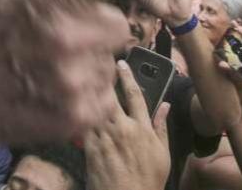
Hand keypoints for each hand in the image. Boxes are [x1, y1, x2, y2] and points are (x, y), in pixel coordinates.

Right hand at [0, 0, 202, 147]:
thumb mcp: (15, 3)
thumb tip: (98, 2)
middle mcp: (70, 33)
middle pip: (118, 26)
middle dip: (97, 34)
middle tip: (60, 45)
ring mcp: (76, 75)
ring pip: (112, 64)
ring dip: (89, 69)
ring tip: (48, 75)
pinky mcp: (81, 112)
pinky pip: (107, 97)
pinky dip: (87, 100)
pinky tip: (54, 97)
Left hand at [85, 63, 170, 189]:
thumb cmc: (148, 180)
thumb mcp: (162, 154)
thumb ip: (161, 127)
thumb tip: (165, 106)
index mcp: (142, 128)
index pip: (135, 95)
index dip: (129, 76)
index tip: (122, 64)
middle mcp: (123, 128)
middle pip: (110, 95)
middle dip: (104, 78)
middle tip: (97, 65)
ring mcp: (104, 137)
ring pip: (94, 106)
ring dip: (90, 93)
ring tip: (84, 80)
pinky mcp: (90, 147)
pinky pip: (83, 124)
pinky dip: (80, 112)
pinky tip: (75, 104)